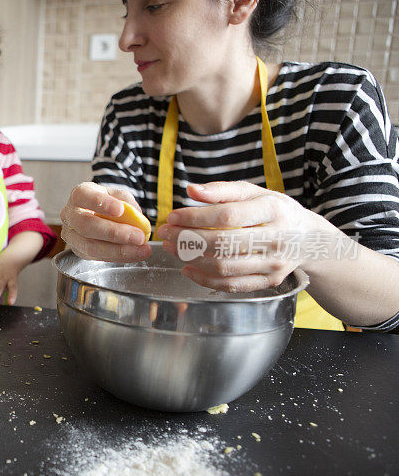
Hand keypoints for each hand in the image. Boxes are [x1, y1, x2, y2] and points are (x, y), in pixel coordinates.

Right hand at [59, 182, 150, 261]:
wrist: (97, 214)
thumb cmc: (107, 203)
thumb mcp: (117, 195)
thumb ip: (127, 202)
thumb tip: (138, 219)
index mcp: (78, 195)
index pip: (84, 197)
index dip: (101, 203)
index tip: (120, 209)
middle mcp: (70, 215)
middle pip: (86, 226)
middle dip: (114, 233)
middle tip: (139, 236)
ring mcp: (71, 236)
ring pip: (90, 247)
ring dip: (119, 250)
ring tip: (141, 249)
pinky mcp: (79, 251)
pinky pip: (98, 257)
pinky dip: (119, 257)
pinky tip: (134, 254)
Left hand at [157, 181, 334, 291]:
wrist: (308, 239)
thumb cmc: (275, 212)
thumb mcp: (254, 193)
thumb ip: (221, 190)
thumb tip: (191, 190)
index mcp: (273, 210)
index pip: (227, 216)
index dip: (195, 217)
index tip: (173, 216)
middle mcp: (277, 239)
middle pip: (223, 244)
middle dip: (187, 239)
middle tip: (166, 234)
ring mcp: (274, 264)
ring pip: (224, 266)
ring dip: (191, 259)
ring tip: (172, 249)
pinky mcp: (269, 282)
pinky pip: (231, 285)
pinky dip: (204, 278)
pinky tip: (188, 267)